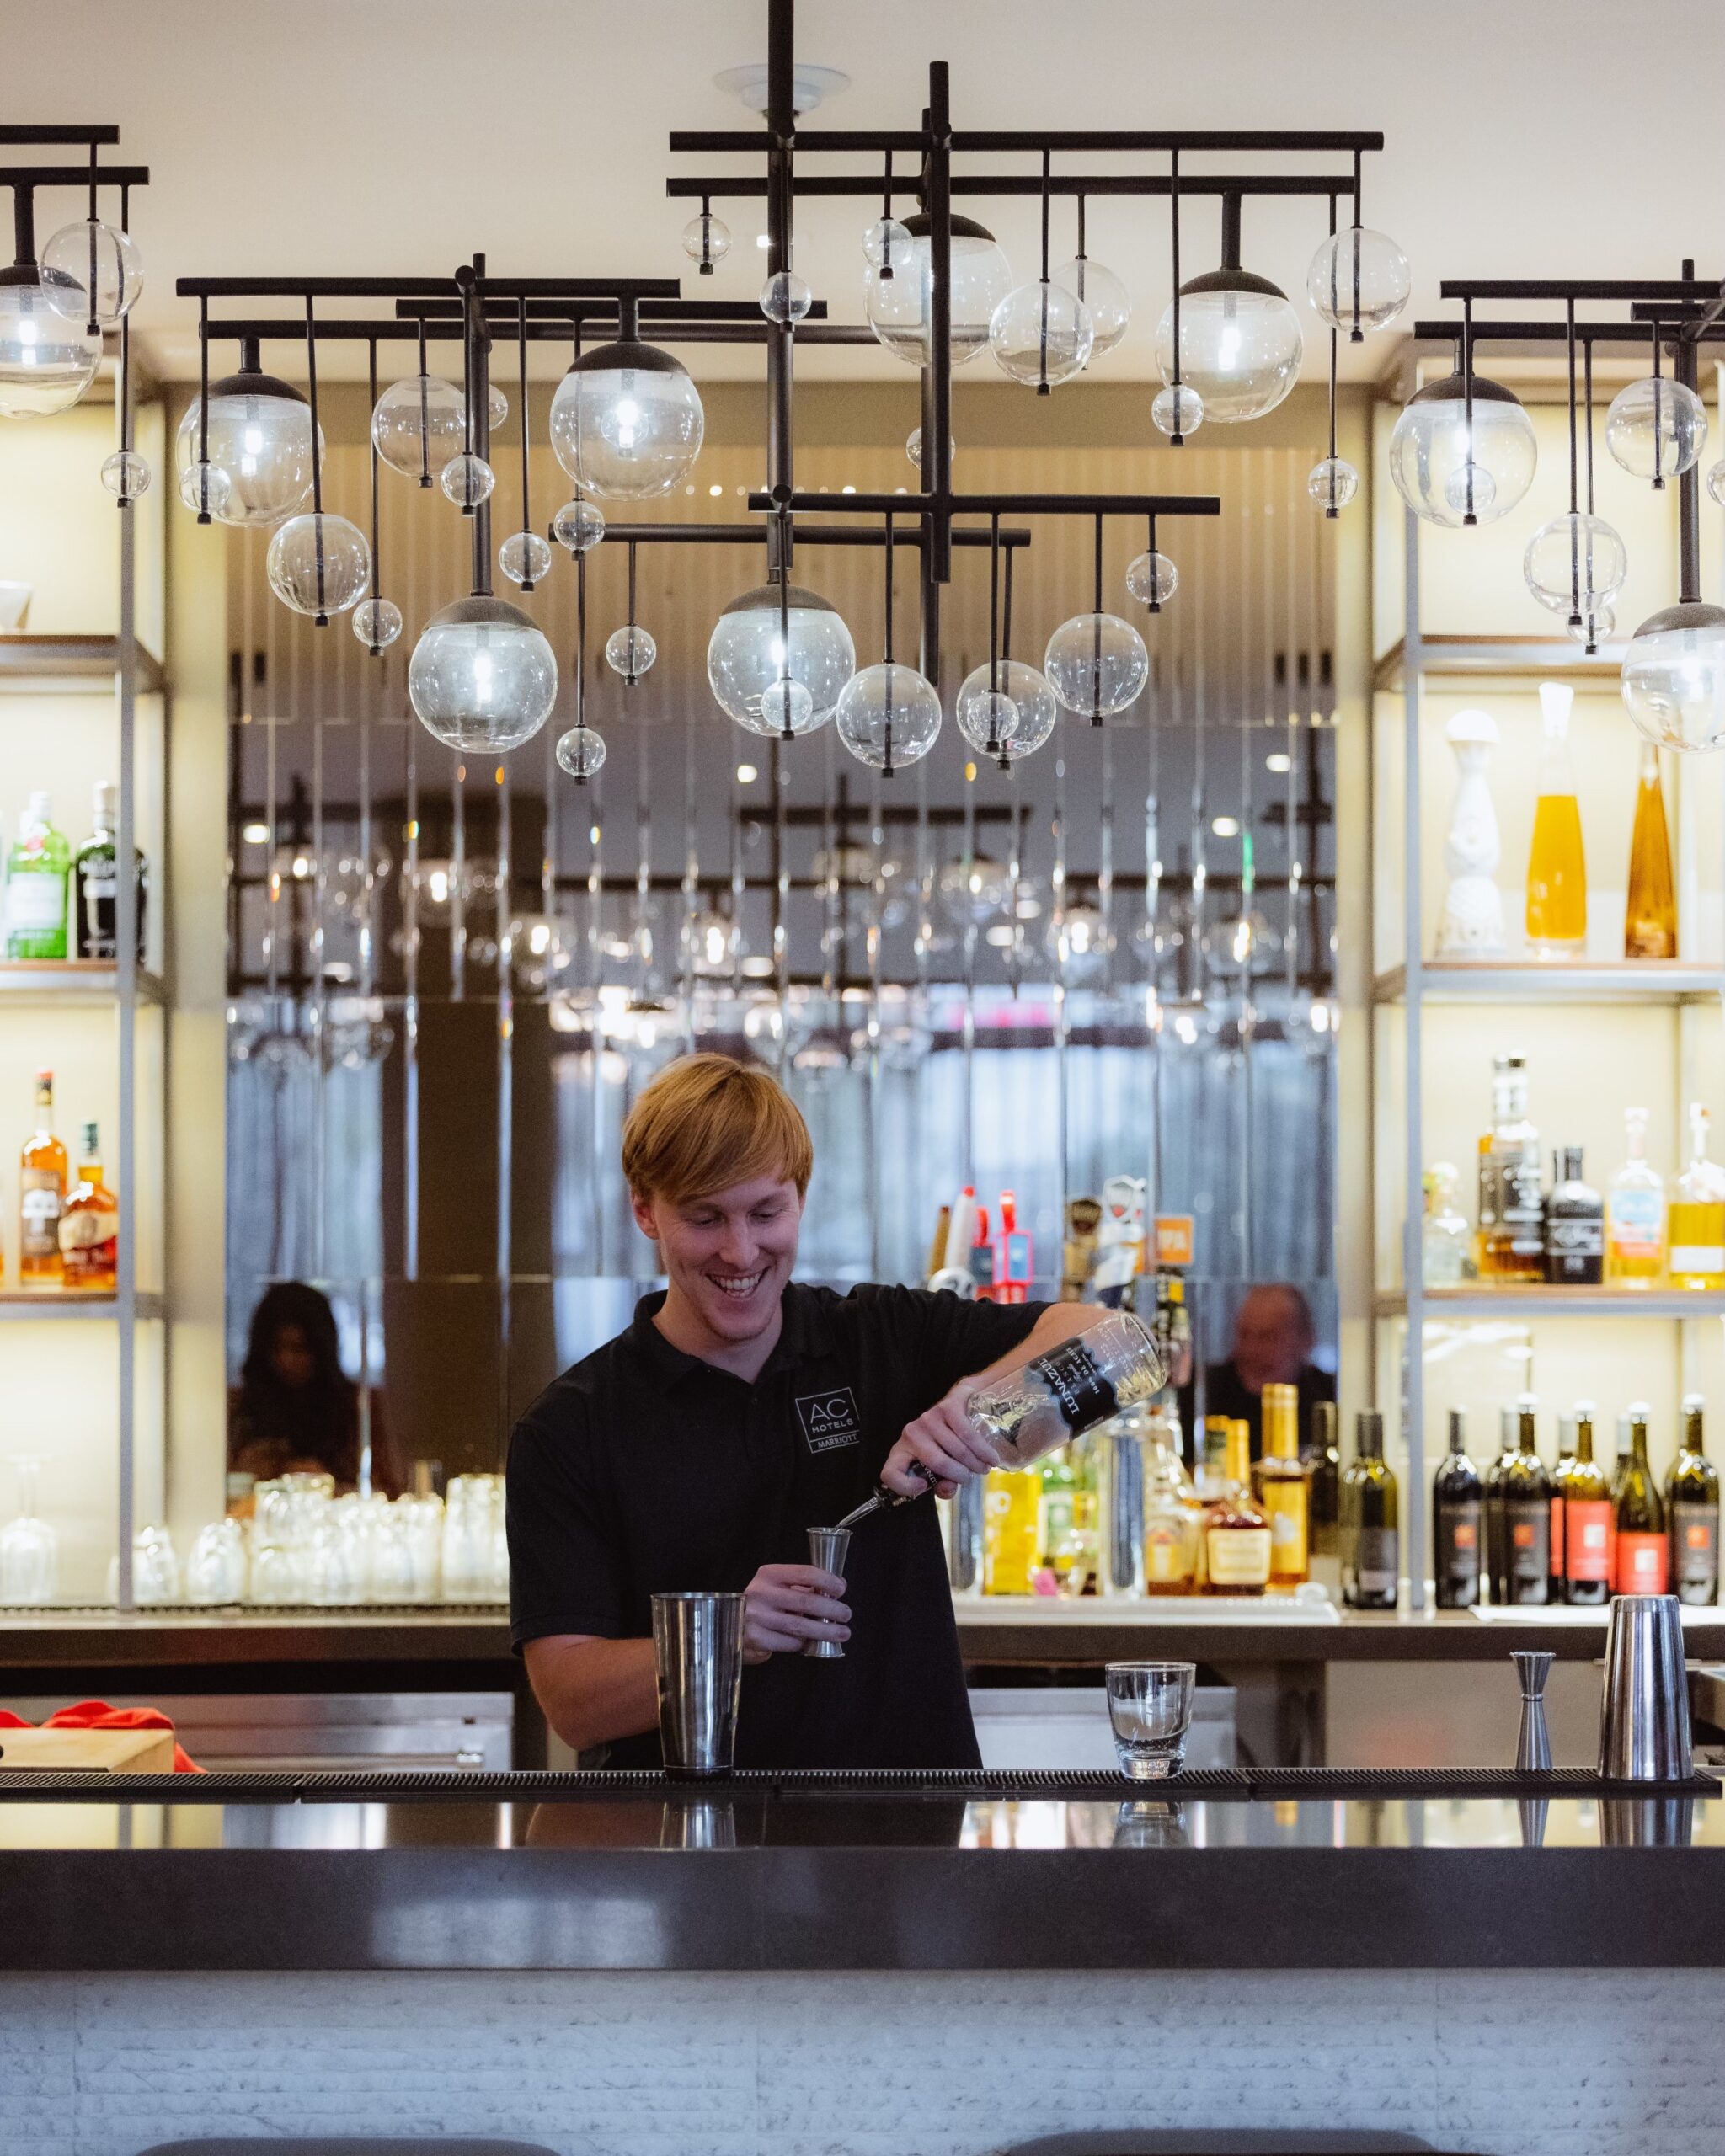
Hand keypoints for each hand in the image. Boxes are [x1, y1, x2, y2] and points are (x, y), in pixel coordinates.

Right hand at [741, 1563, 850, 1663]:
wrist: (731, 1627)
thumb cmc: (763, 1605)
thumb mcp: (778, 1587)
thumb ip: (804, 1586)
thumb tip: (837, 1586)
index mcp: (768, 1574)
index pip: (804, 1573)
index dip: (827, 1580)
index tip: (841, 1589)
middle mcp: (760, 1593)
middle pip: (805, 1601)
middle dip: (832, 1609)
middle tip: (846, 1614)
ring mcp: (757, 1617)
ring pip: (800, 1626)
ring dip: (826, 1630)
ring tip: (842, 1633)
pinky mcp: (756, 1639)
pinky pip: (790, 1643)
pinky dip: (804, 1643)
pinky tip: (811, 1642)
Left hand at [880, 1380, 998, 1499]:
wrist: (959, 1404)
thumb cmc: (947, 1442)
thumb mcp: (941, 1467)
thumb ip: (943, 1484)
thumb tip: (948, 1489)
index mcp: (903, 1451)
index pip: (890, 1473)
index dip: (904, 1486)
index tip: (924, 1486)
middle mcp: (912, 1433)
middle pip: (938, 1463)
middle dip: (961, 1475)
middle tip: (972, 1476)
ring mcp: (928, 1418)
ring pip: (957, 1450)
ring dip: (976, 1464)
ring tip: (984, 1467)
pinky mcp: (947, 1408)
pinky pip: (968, 1435)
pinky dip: (983, 1450)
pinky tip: (990, 1457)